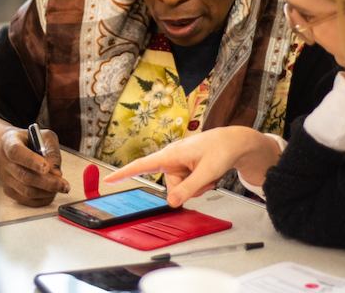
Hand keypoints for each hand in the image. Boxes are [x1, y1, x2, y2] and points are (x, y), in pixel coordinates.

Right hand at [0, 126, 69, 206]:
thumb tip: (56, 173)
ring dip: (46, 192)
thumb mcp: (44, 137)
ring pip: (25, 191)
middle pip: (23, 175)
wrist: (13, 148)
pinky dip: (41, 199)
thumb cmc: (31, 141)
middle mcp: (2, 160)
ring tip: (60, 188)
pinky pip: (26, 200)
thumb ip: (52, 151)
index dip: (31, 161)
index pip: (16, 152)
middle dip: (47, 182)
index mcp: (9, 142)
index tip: (46, 168)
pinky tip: (51, 193)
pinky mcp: (8, 190)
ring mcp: (3, 177)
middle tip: (63, 185)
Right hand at [104, 127, 281, 207]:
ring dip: (197, 185)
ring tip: (209, 171)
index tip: (108, 180)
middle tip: (206, 177)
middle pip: (170, 186)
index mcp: (171, 155)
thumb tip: (171, 203)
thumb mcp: (206, 173)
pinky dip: (200, 183)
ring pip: (181, 187)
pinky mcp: (186, 167)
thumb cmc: (221, 150)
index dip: (124, 173)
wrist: (235, 142)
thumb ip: (188, 189)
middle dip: (189, 188)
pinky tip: (209, 172)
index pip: (142, 165)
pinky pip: (188, 184)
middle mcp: (172, 158)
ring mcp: (180, 163)